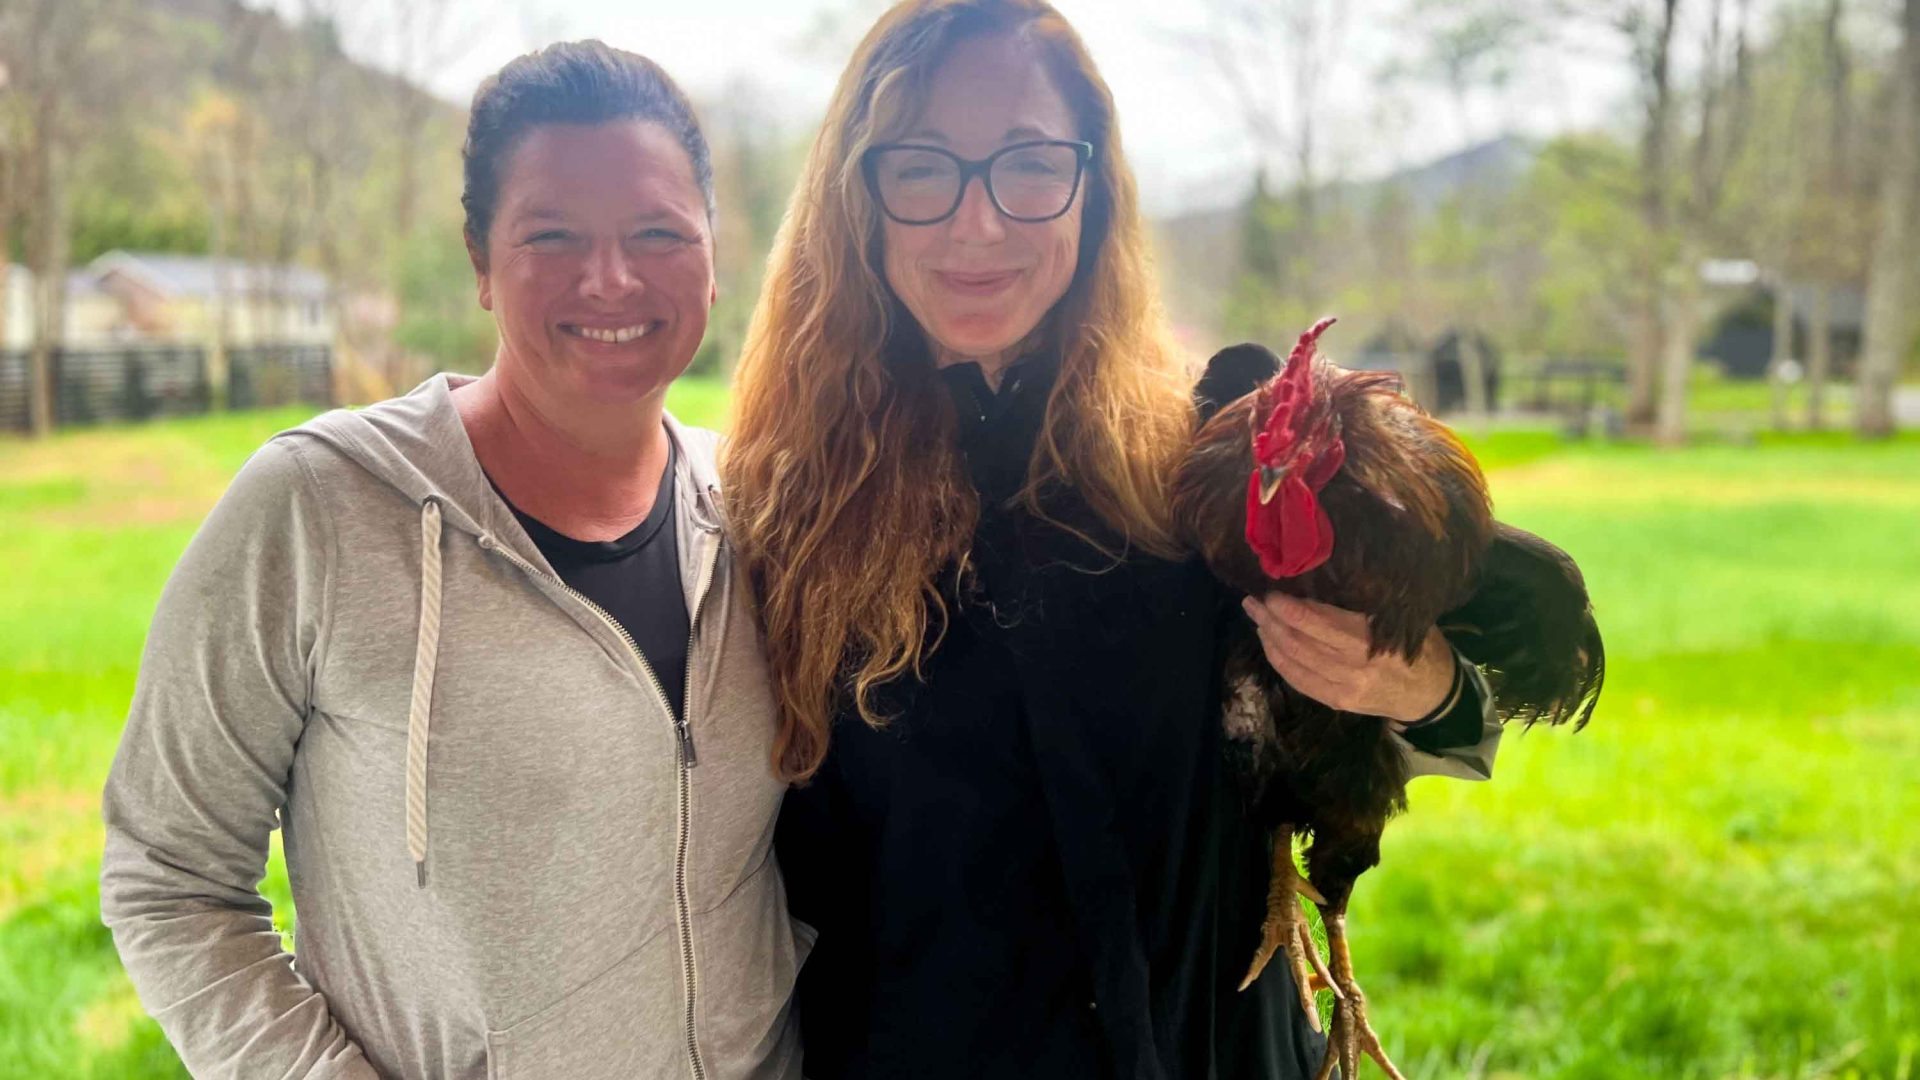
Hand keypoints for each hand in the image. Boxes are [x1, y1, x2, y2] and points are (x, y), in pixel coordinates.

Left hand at [1241, 593, 1454, 723]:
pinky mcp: (1337, 702)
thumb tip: (1319, 581)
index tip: (1272, 592)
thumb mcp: (1399, 618)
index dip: (1291, 608)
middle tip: (1253, 600)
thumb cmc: (1419, 646)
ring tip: (1256, 617)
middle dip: (1272, 620)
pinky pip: (1299, 681)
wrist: (1431, 695)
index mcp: (1372, 640)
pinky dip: (1280, 661)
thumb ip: (1362, 606)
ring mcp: (1344, 688)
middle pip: (1301, 642)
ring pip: (1296, 661)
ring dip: (1270, 638)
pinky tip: (1269, 643)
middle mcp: (1355, 666)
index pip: (1321, 623)